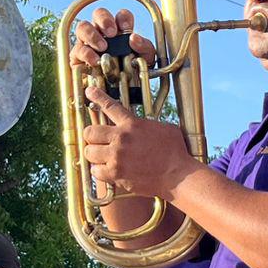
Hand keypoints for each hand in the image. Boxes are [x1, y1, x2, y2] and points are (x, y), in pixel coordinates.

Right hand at [69, 7, 155, 70]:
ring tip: (103, 47)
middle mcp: (102, 32)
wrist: (119, 95)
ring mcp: (88, 43)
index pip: (121, 15)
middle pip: (98, 13)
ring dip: (92, 34)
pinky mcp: (77, 57)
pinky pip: (78, 50)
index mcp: (120, 30)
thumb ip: (145, 48)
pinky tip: (95, 61)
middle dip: (104, 19)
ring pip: (82, 27)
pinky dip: (86, 53)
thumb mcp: (145, 61)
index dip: (123, 17)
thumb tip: (134, 38)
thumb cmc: (132, 73)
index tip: (126, 27)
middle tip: (112, 33)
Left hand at [81, 84, 199, 198]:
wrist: (178, 175)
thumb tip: (143, 125)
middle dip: (91, 136)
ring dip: (94, 155)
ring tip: (102, 157)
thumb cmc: (176, 152)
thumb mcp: (164, 128)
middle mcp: (121, 138)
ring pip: (89, 152)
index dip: (97, 97)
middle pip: (90, 132)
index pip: (109, 106)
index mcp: (132, 124)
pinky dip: (99, 171)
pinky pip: (95, 171)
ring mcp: (117, 156)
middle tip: (97, 141)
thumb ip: (147, 124)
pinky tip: (107, 170)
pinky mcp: (116, 174)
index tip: (89, 91)